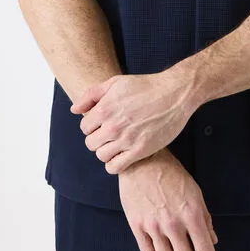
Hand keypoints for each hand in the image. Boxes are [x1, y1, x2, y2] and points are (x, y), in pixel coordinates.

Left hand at [69, 70, 195, 174]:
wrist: (175, 94)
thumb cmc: (145, 86)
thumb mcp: (115, 83)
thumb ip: (91, 95)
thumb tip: (74, 110)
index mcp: (105, 108)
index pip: (84, 128)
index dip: (92, 126)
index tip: (103, 124)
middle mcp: (113, 125)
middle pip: (91, 144)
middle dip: (97, 139)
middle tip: (109, 134)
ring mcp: (127, 139)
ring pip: (101, 156)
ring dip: (106, 151)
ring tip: (116, 144)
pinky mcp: (140, 150)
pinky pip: (115, 167)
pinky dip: (114, 164)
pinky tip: (122, 154)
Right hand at [118, 150, 218, 250]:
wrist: (144, 160)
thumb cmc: (172, 175)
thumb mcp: (195, 193)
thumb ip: (205, 219)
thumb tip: (212, 241)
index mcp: (192, 214)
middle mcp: (173, 223)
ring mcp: (153, 226)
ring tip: (175, 249)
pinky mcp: (137, 225)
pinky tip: (159, 244)